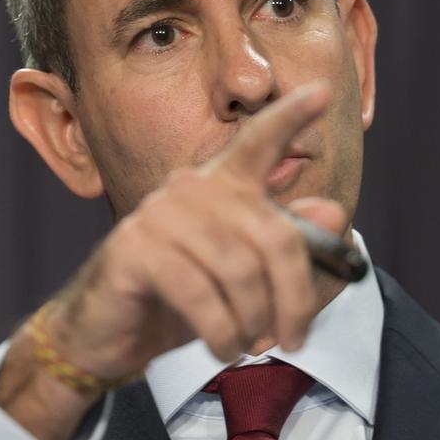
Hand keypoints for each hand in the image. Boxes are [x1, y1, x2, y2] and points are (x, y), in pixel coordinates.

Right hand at [0, 81, 346, 439]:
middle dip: (293, 296)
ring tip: (249, 346)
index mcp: (219, 186)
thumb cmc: (177, 303)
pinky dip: (222, 331)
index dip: (290, 117)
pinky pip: (200, 293)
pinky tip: (222, 348)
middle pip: (273, 235)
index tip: (323, 91)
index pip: (258, 141)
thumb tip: (333, 212)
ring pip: (240, 269)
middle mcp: (189, 188)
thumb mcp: (242, 281)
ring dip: (254, 321)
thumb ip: (287, 247)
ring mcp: (159, 214)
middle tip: (292, 339)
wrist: (106, 334)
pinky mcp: (135, 248)